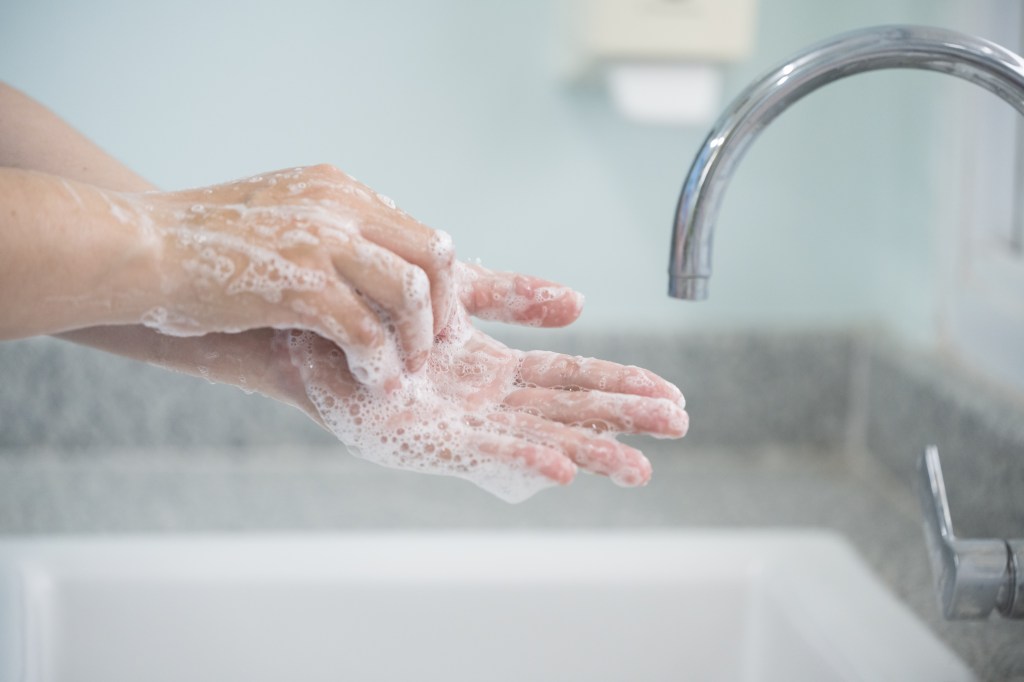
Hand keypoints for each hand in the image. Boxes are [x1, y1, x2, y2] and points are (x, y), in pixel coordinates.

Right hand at [135, 164, 454, 386]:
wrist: (138, 246)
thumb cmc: (199, 241)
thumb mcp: (278, 212)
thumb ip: (326, 229)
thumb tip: (367, 265)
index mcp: (336, 188)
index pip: (416, 230)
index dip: (433, 281)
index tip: (427, 319)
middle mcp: (338, 206)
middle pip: (432, 254)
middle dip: (442, 308)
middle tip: (428, 347)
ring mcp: (322, 243)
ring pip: (411, 291)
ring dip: (416, 339)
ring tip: (403, 369)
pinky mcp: (300, 285)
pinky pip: (367, 332)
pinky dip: (380, 364)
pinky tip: (374, 382)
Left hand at [279, 265, 687, 502]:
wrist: (305, 311)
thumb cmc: (372, 304)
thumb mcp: (456, 292)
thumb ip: (517, 296)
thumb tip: (582, 303)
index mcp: (493, 371)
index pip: (571, 378)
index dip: (621, 383)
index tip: (671, 392)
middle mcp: (481, 404)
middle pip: (567, 411)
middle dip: (624, 419)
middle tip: (680, 425)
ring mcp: (455, 424)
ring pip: (537, 439)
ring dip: (590, 452)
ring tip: (640, 467)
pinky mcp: (422, 438)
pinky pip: (482, 452)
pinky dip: (524, 462)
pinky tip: (562, 469)